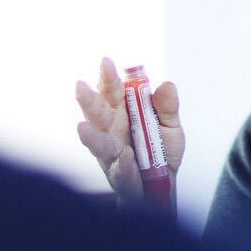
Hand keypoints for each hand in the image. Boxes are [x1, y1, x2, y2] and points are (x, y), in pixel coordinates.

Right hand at [74, 57, 185, 197]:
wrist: (162, 187)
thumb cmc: (160, 152)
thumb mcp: (171, 126)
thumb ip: (168, 108)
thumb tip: (166, 86)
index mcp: (122, 112)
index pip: (111, 91)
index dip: (108, 77)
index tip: (106, 62)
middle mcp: (111, 131)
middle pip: (98, 114)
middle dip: (89, 101)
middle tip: (80, 87)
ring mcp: (112, 155)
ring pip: (99, 145)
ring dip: (92, 137)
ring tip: (82, 128)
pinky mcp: (120, 177)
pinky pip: (120, 172)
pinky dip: (123, 165)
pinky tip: (126, 156)